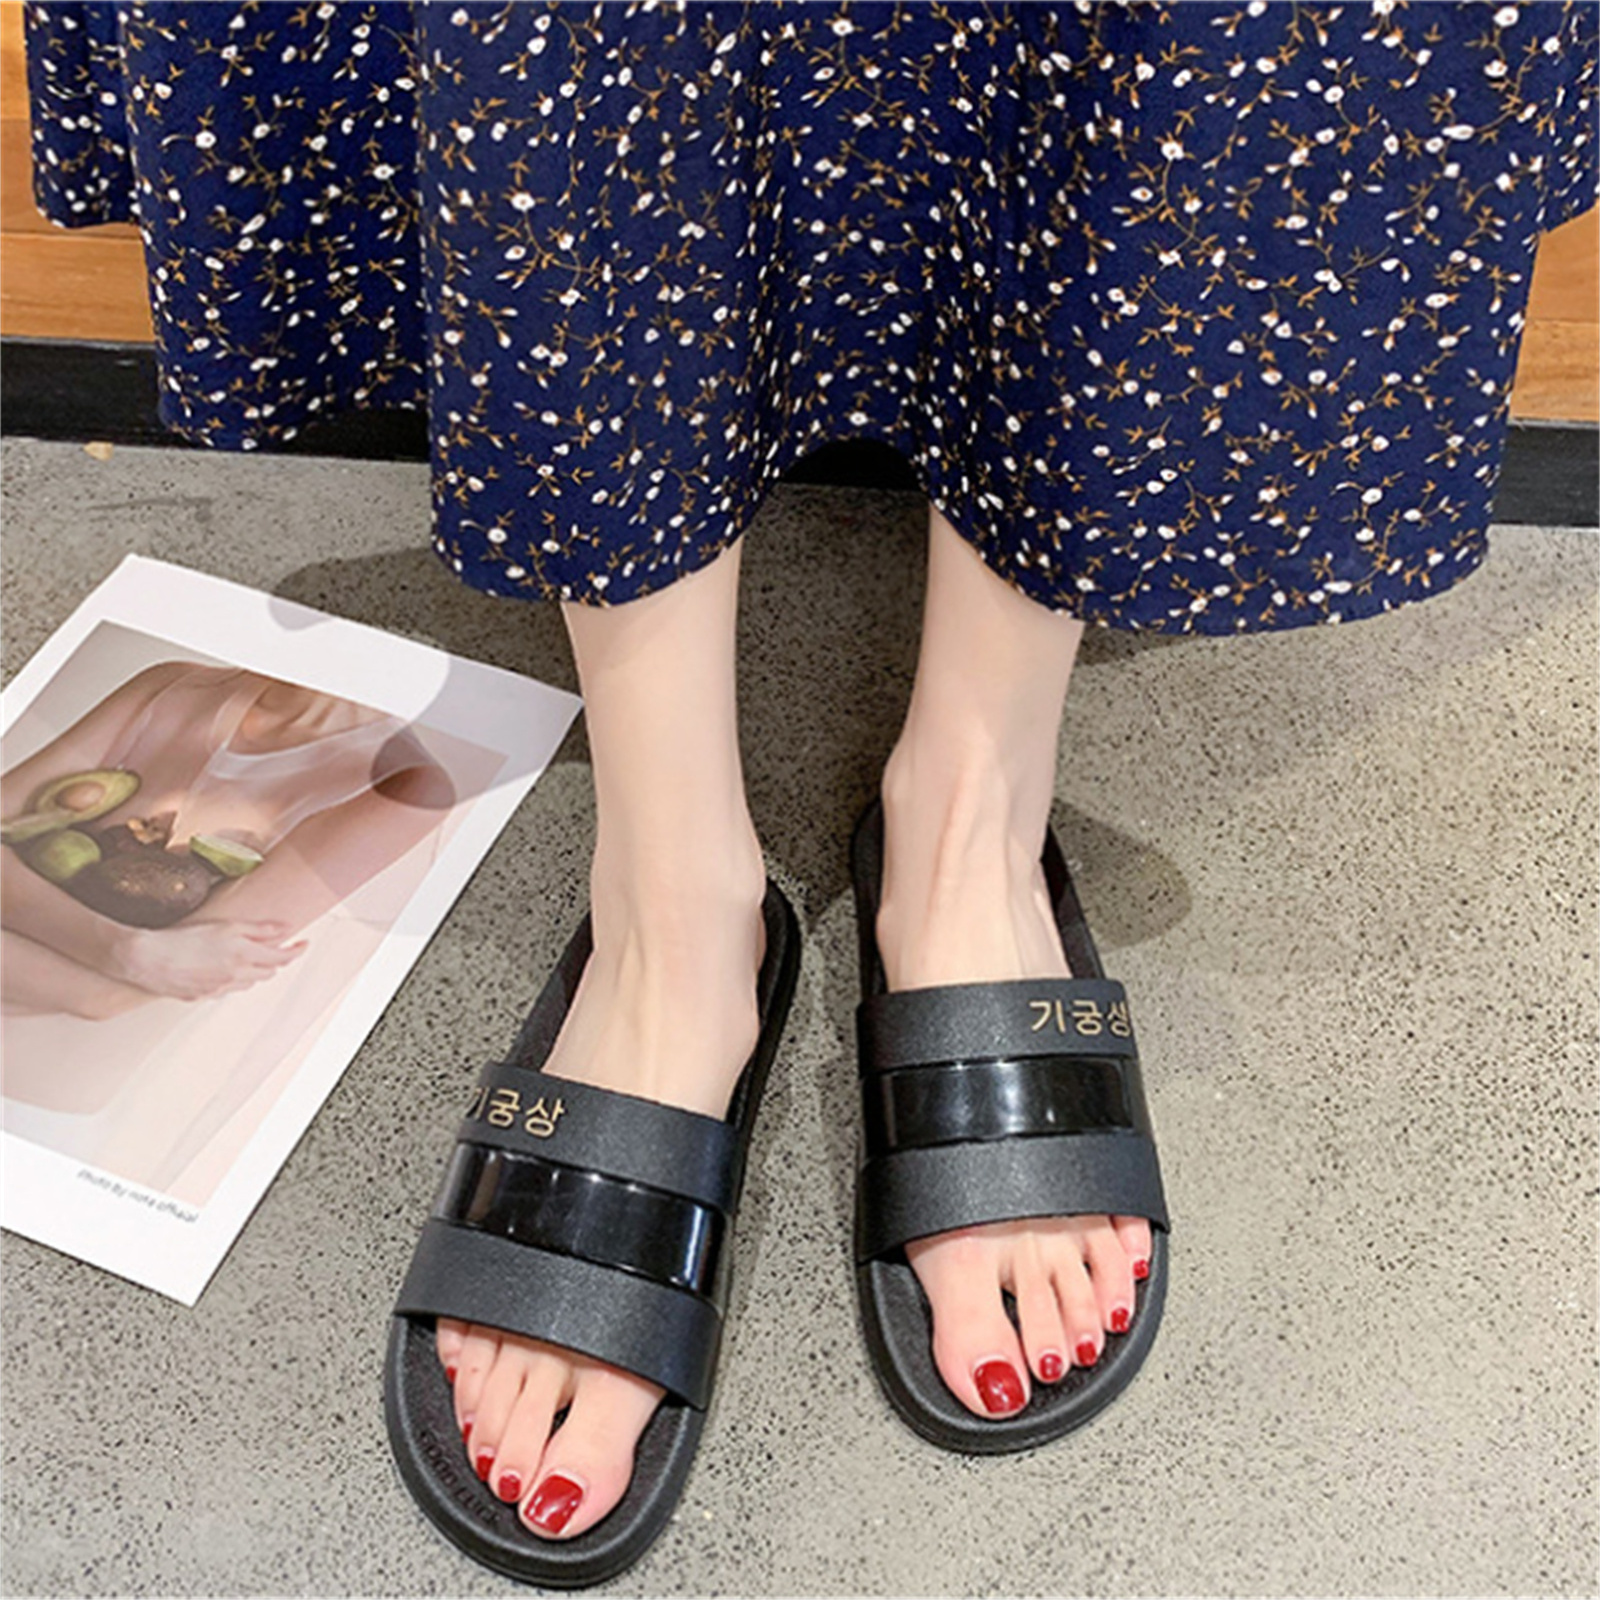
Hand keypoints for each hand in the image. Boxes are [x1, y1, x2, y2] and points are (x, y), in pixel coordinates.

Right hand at [110, 919, 307, 1000]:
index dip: (296, 951)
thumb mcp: (226, 926)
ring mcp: (220, 989)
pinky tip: (222, 969)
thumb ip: (258, 929)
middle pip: (268, 972)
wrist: (147, 959)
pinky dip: (233, 979)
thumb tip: (286, 928)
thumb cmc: (185, 937)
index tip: (304, 944)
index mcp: (245, 956)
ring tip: (249, 957)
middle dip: (276, 960)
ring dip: (255, 971)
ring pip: (249, 982)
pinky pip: (227, 989)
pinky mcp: (203, 997)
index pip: (282, 957)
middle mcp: (237, 976)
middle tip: (277, 948)